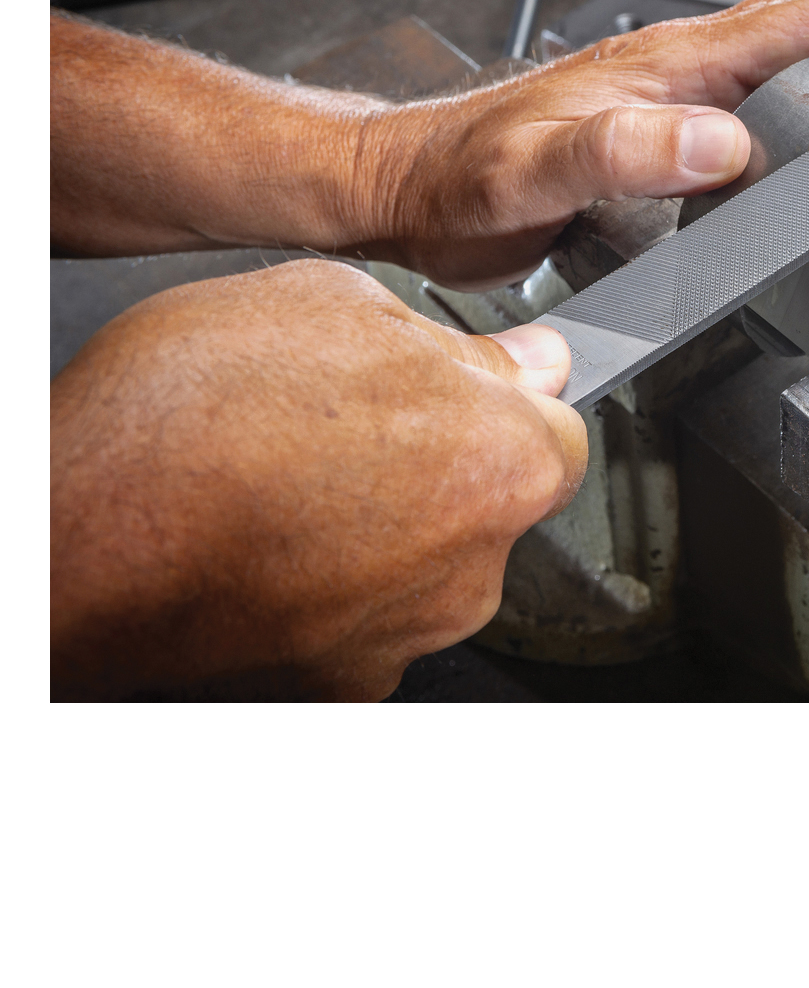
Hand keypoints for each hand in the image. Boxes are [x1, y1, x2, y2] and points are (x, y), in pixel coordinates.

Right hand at [50, 259, 587, 701]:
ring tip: (295, 477)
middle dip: (447, 458)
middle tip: (354, 421)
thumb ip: (458, 344)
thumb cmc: (190, 414)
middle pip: (496, 498)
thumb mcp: (337, 305)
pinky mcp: (343, 682)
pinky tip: (274, 535)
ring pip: (432, 560)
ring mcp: (408, 633)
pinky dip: (338, 582)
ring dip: (391, 521)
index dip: (508, 397)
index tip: (464, 386)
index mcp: (503, 460)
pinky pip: (370, 615)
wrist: (69, 532)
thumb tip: (527, 359)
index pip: (560, 427)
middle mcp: (475, 565)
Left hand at [354, 0, 808, 288]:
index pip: (806, 15)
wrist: (413, 189)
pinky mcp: (665, 130)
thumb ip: (625, 151)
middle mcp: (681, 68)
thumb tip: (724, 147)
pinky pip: (761, 107)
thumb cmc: (462, 174)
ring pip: (794, 58)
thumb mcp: (535, 170)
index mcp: (670, 61)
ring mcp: (677, 96)